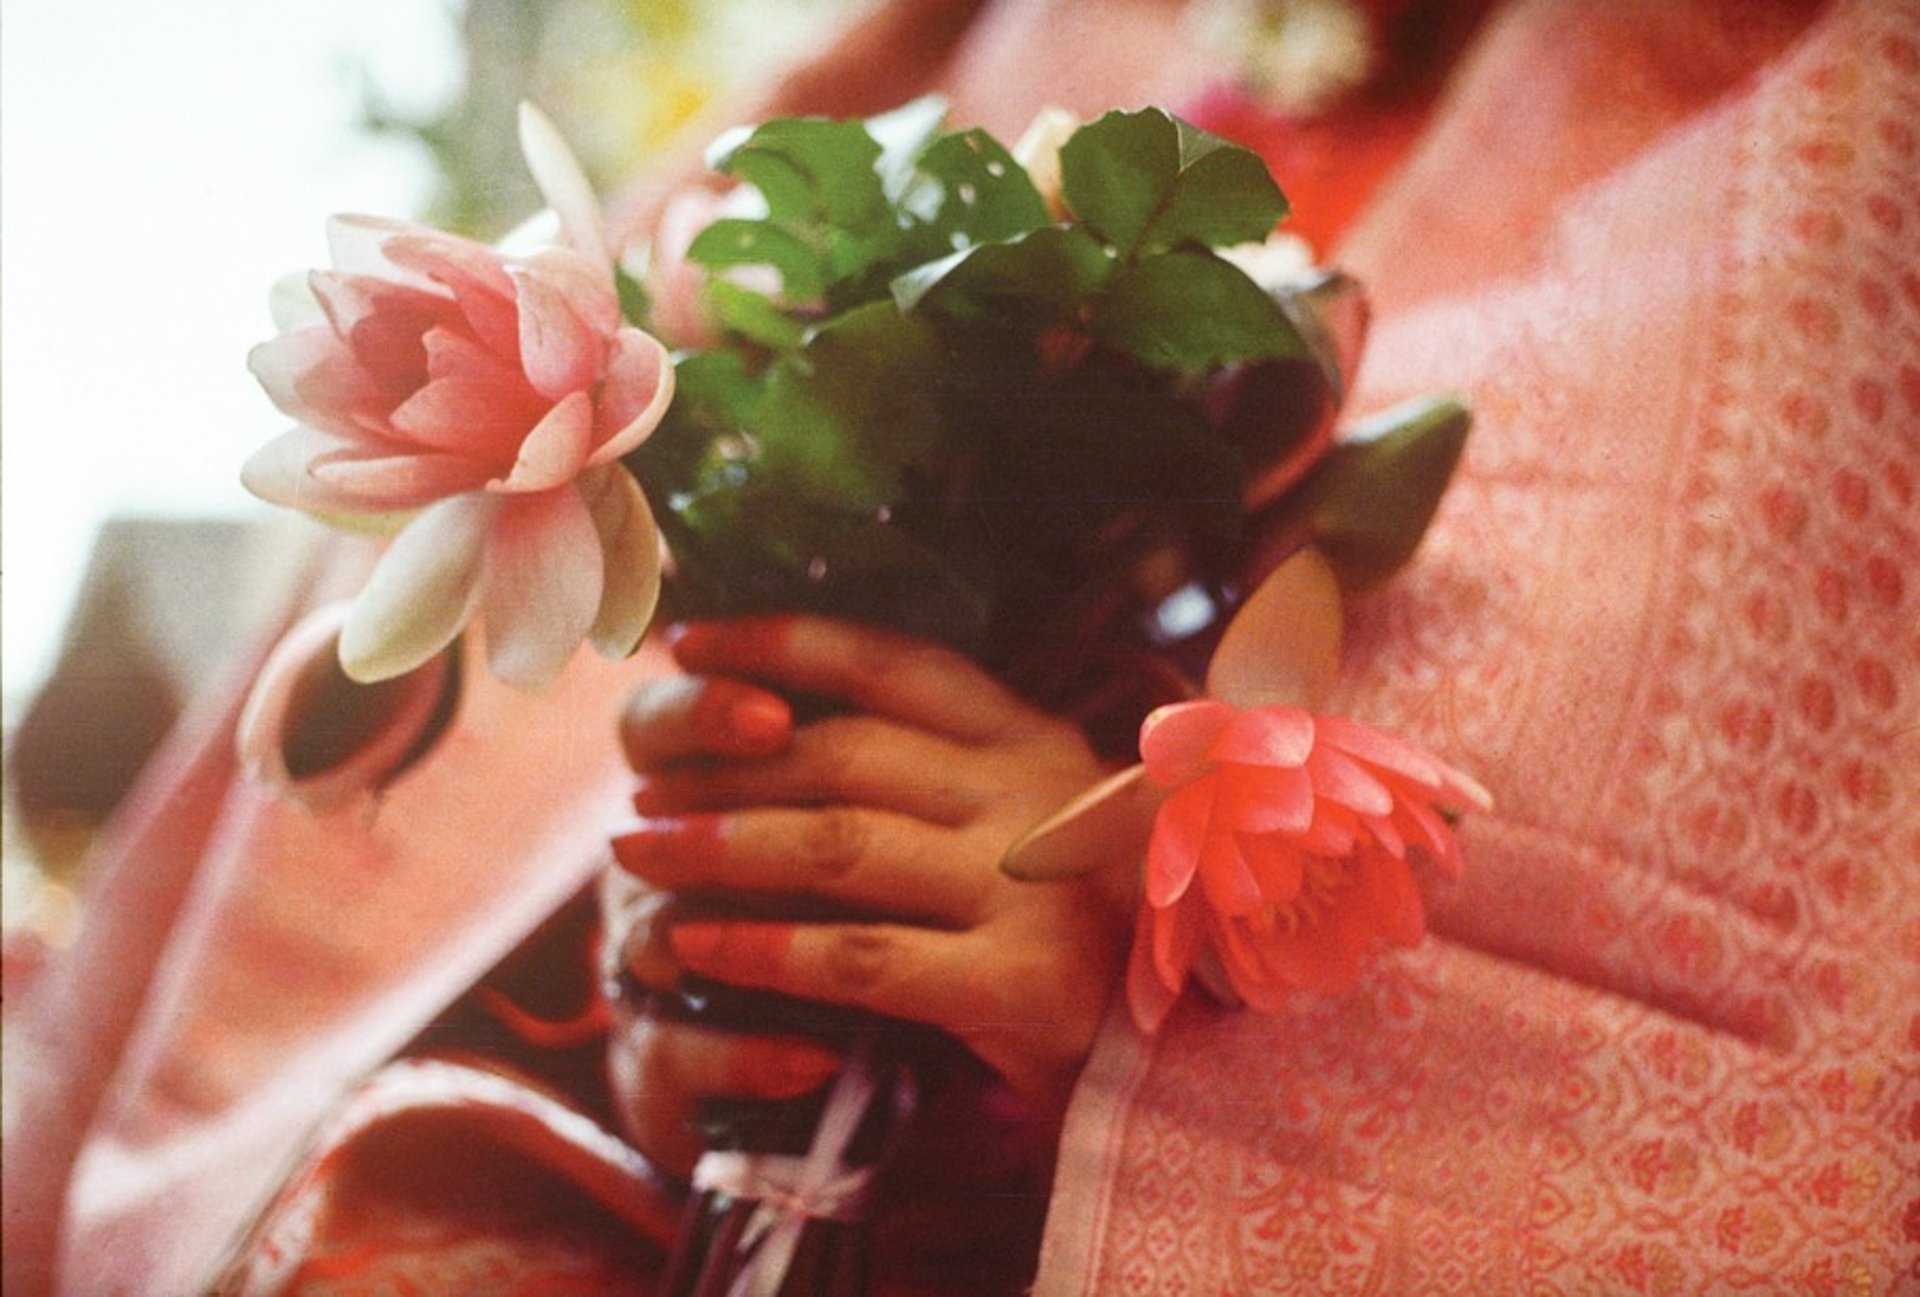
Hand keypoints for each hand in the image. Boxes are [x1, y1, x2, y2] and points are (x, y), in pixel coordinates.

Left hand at [604, 616, 1134, 1175]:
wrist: (1197, 1058)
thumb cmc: (1090, 937)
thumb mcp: (1037, 826)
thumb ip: (946, 777)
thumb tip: (790, 726)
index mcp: (1035, 740)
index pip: (894, 662)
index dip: (780, 642)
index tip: (686, 643)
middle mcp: (1037, 794)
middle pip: (845, 750)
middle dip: (723, 764)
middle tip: (638, 792)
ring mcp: (1035, 884)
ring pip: (839, 842)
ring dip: (719, 845)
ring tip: (637, 857)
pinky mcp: (1025, 981)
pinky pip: (860, 955)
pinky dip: (763, 946)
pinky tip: (696, 944)